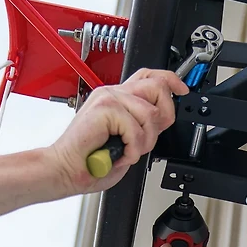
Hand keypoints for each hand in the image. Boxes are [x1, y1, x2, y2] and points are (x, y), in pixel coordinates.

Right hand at [50, 69, 189, 194]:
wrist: (64, 170)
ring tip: (128, 152)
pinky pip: (136, 128)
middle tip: (148, 138)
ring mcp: (108, 98)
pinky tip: (119, 154)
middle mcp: (111, 93)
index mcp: (114, 98)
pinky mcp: (105, 108)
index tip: (182, 91)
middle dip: (164, 116)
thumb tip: (160, 121)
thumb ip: (141, 126)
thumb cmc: (87, 162)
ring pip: (150, 113)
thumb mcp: (124, 141)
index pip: (149, 77)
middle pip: (157, 87)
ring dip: (144, 141)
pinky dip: (132, 148)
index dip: (170, 81)